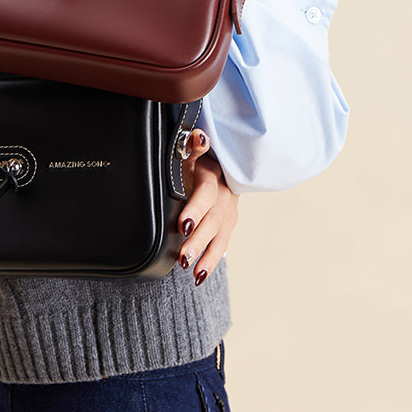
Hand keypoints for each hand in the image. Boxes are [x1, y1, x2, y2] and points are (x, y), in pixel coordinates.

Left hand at [176, 130, 238, 284]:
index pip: (206, 194)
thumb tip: (197, 135)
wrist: (223, 167)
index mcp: (213, 178)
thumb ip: (193, 146)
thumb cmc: (199, 161)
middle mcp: (223, 198)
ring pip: (218, 237)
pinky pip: (221, 245)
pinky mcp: (228, 226)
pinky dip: (211, 261)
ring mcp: (228, 214)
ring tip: (194, 272)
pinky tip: (199, 276)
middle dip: (198, 240)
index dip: (196, 209)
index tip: (183, 224)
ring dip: (206, 255)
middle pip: (212, 221)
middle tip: (183, 257)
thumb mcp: (194, 152)